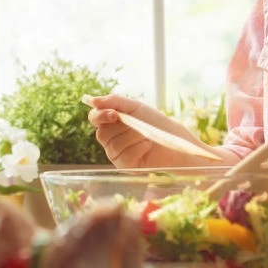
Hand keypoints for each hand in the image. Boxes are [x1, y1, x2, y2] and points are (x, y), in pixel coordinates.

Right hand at [88, 95, 212, 168]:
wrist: (174, 139)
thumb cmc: (154, 123)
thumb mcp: (135, 107)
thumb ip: (115, 101)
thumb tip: (93, 101)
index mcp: (110, 124)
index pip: (94, 118)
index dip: (100, 116)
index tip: (114, 114)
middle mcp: (110, 140)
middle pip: (102, 134)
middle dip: (122, 127)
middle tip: (136, 124)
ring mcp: (117, 155)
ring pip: (114, 146)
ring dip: (133, 137)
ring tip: (146, 134)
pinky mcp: (127, 167)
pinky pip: (124, 157)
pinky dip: (138, 148)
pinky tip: (148, 145)